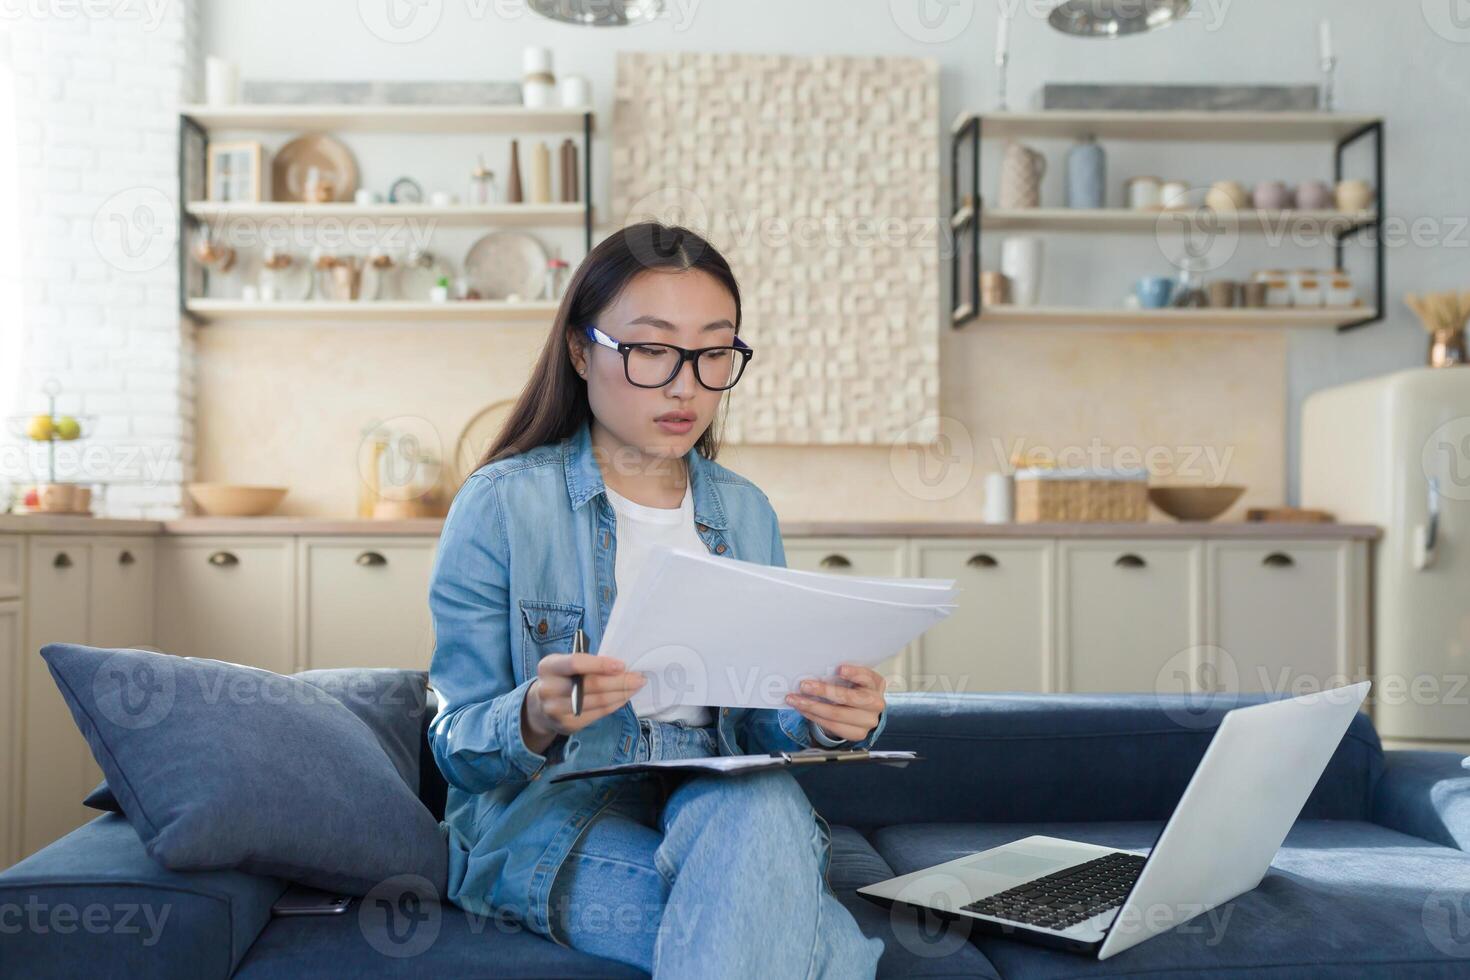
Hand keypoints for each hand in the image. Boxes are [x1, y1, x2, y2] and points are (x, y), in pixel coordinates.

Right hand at [522, 652, 645, 752]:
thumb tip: (620, 667)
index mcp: (548, 667)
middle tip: (638, 677)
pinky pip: (598, 714)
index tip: (622, 665)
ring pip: (598, 701)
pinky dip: (615, 704)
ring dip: (621, 693)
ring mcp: (556, 710)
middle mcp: (548, 689)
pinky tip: (623, 697)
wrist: (540, 706)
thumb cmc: (561, 678)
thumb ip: (586, 663)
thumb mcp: (565, 663)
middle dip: (620, 681)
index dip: (601, 664)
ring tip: (635, 686)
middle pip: (591, 685)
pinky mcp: (567, 725)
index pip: (576, 663)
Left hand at [784, 663, 885, 742]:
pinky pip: (832, 726)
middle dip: (823, 691)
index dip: (853, 673)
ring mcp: (868, 721)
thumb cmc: (855, 689)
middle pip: (848, 697)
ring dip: (812, 706)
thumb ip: (841, 675)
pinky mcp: (858, 734)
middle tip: (804, 685)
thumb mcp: (854, 679)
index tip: (840, 669)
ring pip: (836, 714)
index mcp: (876, 684)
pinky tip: (804, 709)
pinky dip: (814, 716)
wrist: (864, 712)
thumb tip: (816, 671)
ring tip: (796, 700)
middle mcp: (876, 703)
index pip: (866, 677)